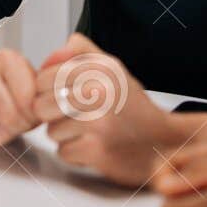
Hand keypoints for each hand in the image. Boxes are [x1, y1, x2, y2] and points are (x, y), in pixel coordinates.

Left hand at [32, 33, 191, 186]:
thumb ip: (81, 53)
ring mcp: (98, 123)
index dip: (48, 91)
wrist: (164, 142)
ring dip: (66, 135)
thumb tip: (51, 57)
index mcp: (100, 70)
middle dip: (54, 115)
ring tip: (90, 131)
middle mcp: (99, 93)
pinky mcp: (97, 150)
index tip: (65, 95)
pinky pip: (63, 152)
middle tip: (77, 116)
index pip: (43, 79)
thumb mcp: (113, 69)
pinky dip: (76, 153)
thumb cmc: (133, 108)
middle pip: (42, 106)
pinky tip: (95, 145)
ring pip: (51, 131)